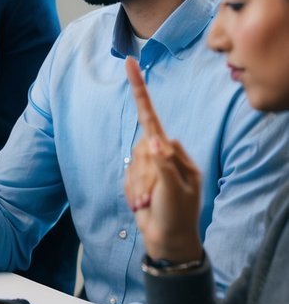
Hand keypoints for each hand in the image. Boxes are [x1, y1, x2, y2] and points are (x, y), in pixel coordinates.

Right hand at [123, 57, 203, 262]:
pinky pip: (126, 177)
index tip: (130, 64)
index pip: (154, 119)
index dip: (139, 91)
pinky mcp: (138, 178)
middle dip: (141, 176)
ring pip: (131, 164)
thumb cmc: (177, 215)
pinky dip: (131, 192)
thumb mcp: (175, 190)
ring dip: (137, 188)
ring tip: (147, 204)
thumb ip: (163, 164)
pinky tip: (141, 205)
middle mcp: (162, 154)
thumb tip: (154, 142)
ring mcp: (150, 166)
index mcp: (175, 153)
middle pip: (138, 149)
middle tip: (150, 199)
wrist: (167, 239)